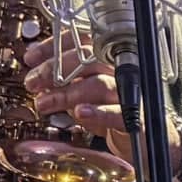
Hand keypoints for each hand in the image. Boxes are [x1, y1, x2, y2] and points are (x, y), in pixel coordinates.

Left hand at [23, 35, 173, 167]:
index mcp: (109, 61)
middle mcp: (120, 71)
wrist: (150, 140)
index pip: (82, 41)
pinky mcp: (136, 117)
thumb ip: (68, 85)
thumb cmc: (118, 112)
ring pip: (98, 84)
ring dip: (66, 93)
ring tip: (44, 103)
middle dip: (54, 70)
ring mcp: (130, 93)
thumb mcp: (88, 95)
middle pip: (88, 59)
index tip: (31, 58)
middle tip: (32, 82)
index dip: (54, 46)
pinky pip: (117, 112)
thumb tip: (37, 79)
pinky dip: (97, 112)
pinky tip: (80, 113)